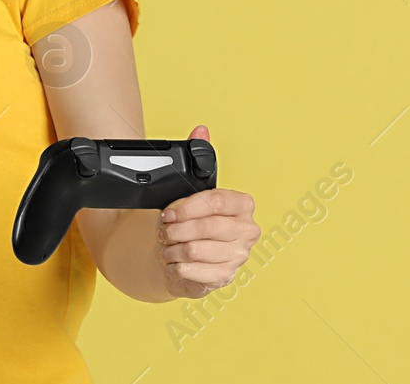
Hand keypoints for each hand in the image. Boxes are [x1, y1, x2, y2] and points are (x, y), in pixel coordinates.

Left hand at [156, 125, 259, 298]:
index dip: (187, 206)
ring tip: (168, 244)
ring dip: (171, 247)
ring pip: (194, 250)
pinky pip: (190, 270)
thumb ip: (198, 155)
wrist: (182, 254)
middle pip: (206, 228)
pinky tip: (173, 259)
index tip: (168, 211)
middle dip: (175, 229)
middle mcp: (247, 232)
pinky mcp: (224, 279)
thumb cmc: (189, 220)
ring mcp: (238, 257)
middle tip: (163, 229)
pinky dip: (173, 264)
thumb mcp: (192, 188)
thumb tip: (201, 129)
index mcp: (243, 206)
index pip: (217, 201)